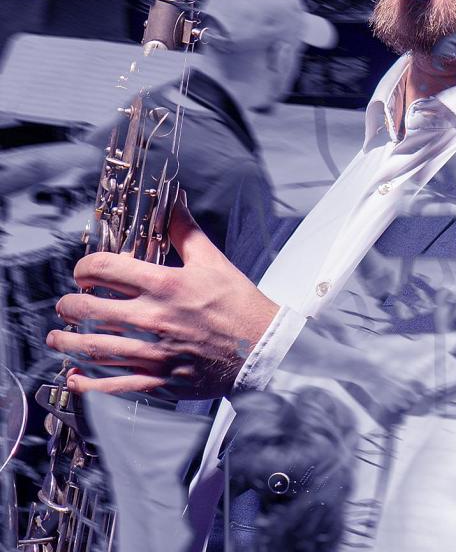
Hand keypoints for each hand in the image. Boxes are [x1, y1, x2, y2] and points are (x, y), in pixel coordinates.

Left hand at [48, 202, 278, 398]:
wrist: (262, 349)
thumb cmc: (241, 306)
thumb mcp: (214, 262)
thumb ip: (186, 232)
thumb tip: (174, 203)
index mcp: (165, 285)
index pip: (105, 268)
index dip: (84, 268)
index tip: (84, 273)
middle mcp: (153, 317)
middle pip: (87, 309)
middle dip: (69, 305)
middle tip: (68, 305)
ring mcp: (152, 352)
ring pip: (91, 347)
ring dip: (66, 341)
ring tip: (59, 337)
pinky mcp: (157, 379)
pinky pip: (110, 385)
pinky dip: (86, 382)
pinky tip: (75, 375)